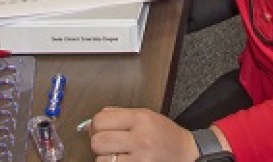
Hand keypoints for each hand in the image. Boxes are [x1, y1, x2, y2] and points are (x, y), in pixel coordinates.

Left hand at [84, 107, 199, 161]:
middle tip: (107, 142)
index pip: (100, 120)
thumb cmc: (163, 133)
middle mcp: (140, 139)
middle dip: (98, 142)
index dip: (95, 125)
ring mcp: (140, 159)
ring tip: (118, 153)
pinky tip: (123, 160)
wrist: (185, 153)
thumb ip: (116, 115)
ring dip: (105, 157)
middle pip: (98, 141)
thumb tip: (88, 126)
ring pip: (101, 160)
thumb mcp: (143, 114)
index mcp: (140, 118)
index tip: (101, 127)